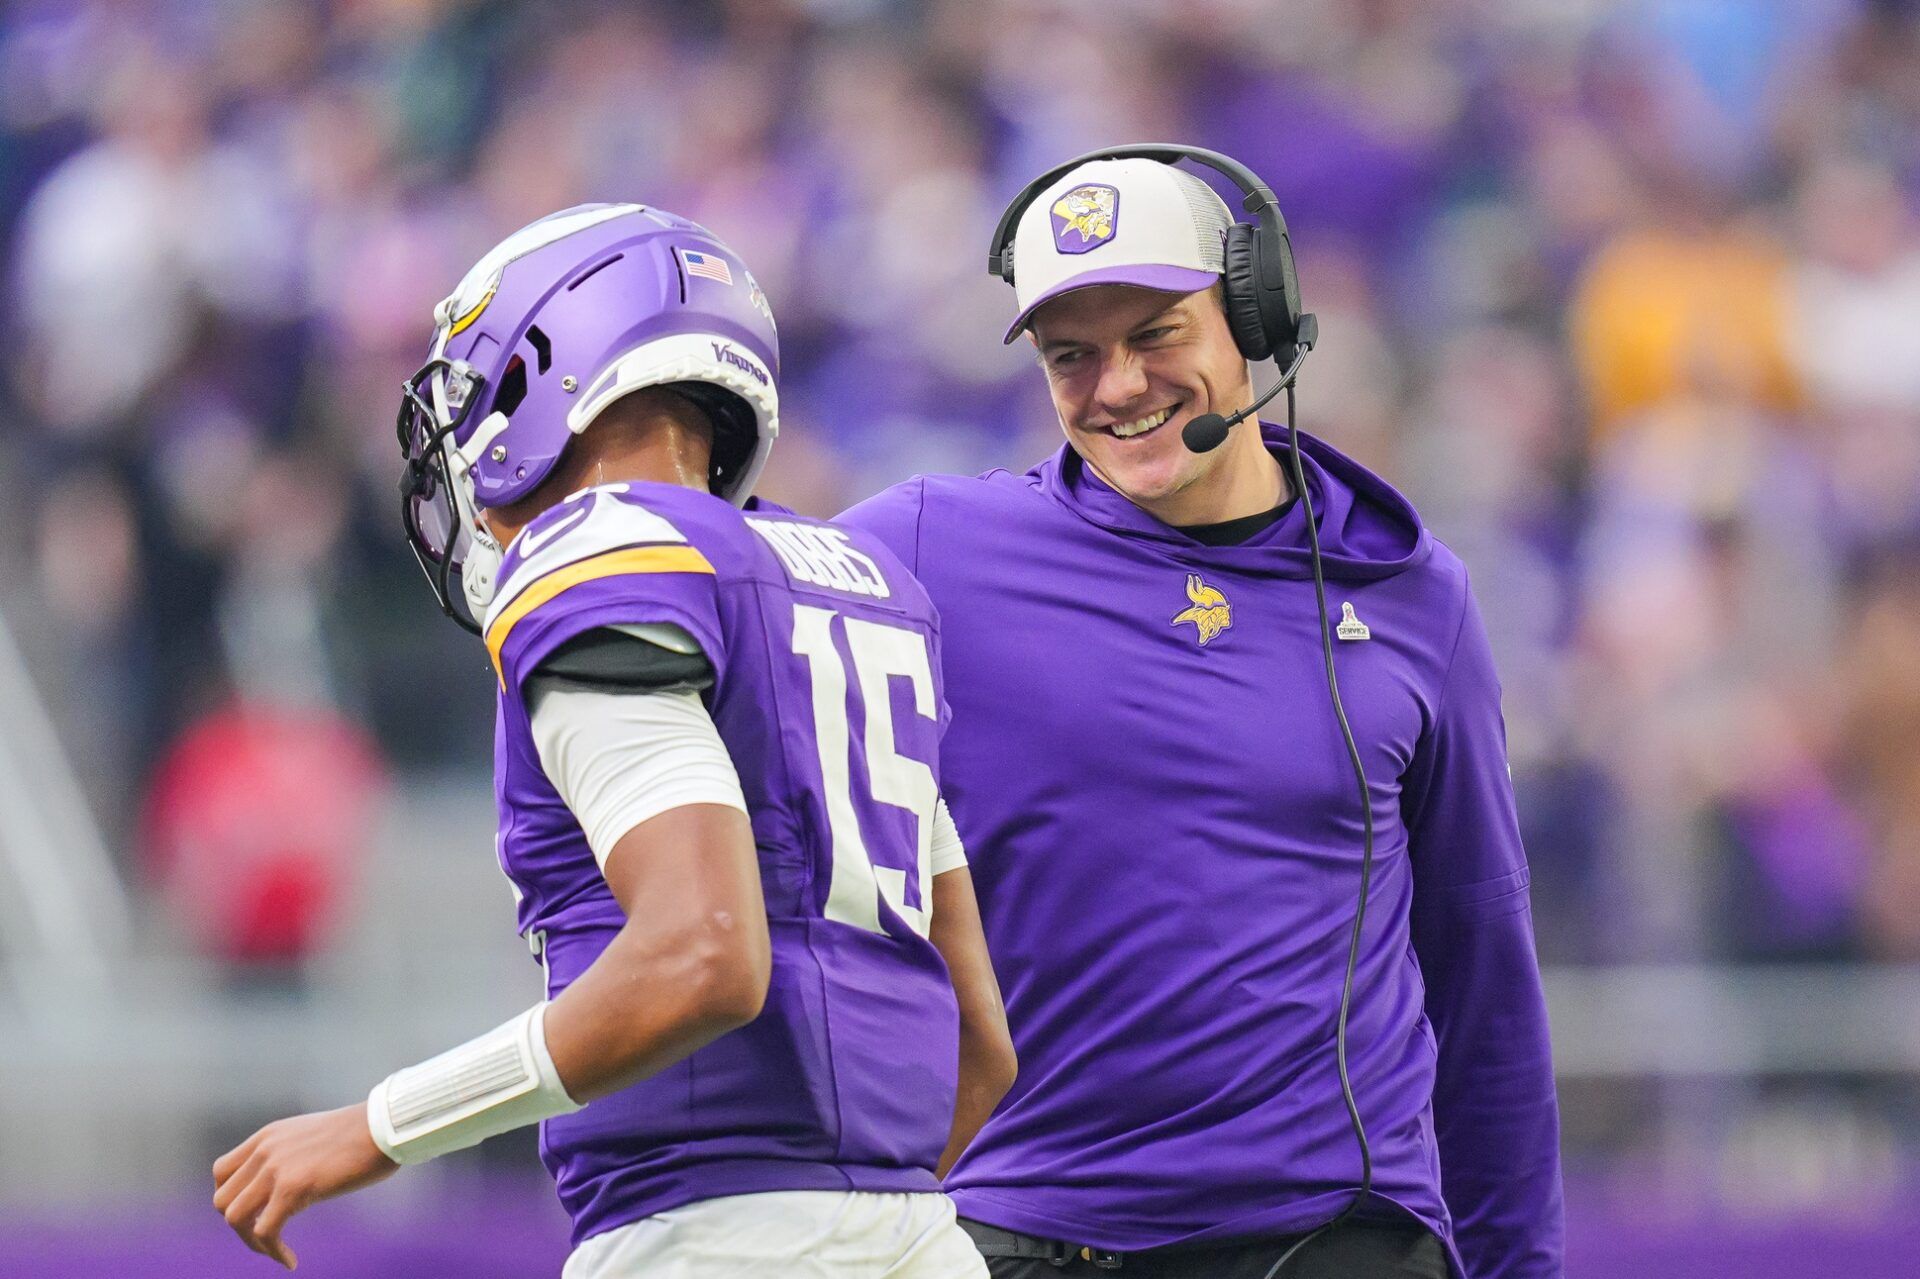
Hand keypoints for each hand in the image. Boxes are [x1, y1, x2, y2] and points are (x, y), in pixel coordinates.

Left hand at [212, 1103, 397, 1268]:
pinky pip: (264, 1231)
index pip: (222, 1171)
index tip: (255, 1214)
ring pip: (234, 1217)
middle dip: (240, 1225)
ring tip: (276, 1251)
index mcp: (268, 1136)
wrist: (385, 1125)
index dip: (232, 1198)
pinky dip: (273, 1252)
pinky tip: (290, 1260)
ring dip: (251, 1242)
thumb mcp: (314, 1138)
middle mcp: (265, 1150)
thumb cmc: (364, 1134)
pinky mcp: (292, 1187)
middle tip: (268, 1237)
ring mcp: (275, 1168)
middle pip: (222, 1198)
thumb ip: (293, 1155)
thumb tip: (291, 1184)